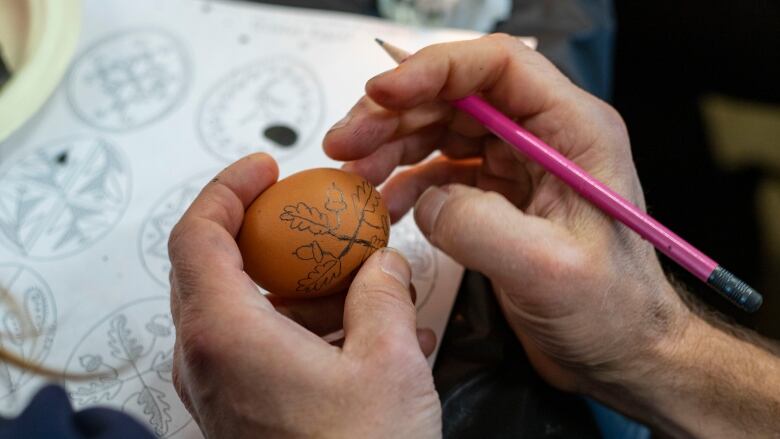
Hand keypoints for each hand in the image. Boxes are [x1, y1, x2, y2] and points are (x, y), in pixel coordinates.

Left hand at [168, 154, 440, 438]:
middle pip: (211, 264)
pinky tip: (356, 329)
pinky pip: (257, 342)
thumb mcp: (388, 363)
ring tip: (351, 279)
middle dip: (263, 230)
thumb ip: (384, 294)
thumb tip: (385, 264)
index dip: (228, 188)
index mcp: (224, 334)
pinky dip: (297, 320)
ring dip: (289, 281)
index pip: (197, 233)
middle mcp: (206, 359)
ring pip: (238, 305)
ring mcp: (219, 386)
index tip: (265, 168)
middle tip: (308, 214)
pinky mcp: (240, 407)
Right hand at [323, 34, 689, 392]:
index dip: (434, 69)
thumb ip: (479, 226)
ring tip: (354, 173)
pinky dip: (406, 182)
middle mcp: (543, 138)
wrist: (621, 352)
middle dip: (394, 113)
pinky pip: (441, 171)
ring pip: (442, 129)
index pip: (497, 67)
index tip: (382, 93)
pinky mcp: (499, 197)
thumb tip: (426, 200)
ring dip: (391, 145)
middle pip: (456, 95)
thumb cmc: (613, 312)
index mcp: (573, 132)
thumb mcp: (549, 270)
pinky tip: (385, 205)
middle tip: (345, 142)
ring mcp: (518, 165)